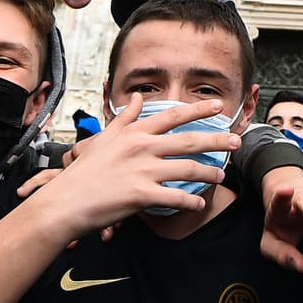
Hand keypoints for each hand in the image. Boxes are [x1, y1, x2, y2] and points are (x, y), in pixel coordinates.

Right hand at [23, 95, 239, 236]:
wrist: (65, 201)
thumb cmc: (83, 173)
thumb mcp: (104, 138)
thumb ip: (126, 118)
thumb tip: (140, 98)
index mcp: (134, 133)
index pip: (172, 116)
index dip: (198, 110)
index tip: (218, 107)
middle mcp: (142, 148)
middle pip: (189, 140)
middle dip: (217, 141)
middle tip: (237, 141)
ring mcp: (143, 171)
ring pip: (188, 169)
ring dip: (209, 173)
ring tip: (221, 177)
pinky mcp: (142, 195)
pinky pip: (176, 198)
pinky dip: (191, 202)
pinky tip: (199, 204)